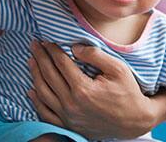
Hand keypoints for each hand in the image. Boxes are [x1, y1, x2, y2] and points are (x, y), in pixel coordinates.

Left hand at [28, 42, 156, 138]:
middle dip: (40, 58)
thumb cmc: (128, 92)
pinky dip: (36, 102)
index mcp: (83, 89)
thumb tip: (74, 48)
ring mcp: (68, 117)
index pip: (61, 64)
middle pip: (49, 76)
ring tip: (31, 61)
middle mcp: (72, 104)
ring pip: (44, 94)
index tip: (46, 40)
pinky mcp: (69, 126)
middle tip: (33, 45)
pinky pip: (46, 114)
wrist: (134, 121)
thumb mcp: (118, 68)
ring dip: (35, 75)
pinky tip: (31, 91)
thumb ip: (95, 55)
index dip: (52, 50)